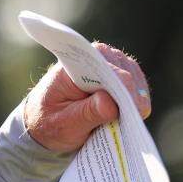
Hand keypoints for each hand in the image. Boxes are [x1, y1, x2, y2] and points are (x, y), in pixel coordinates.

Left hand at [23, 43, 151, 152]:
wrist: (44, 122)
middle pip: (125, 70)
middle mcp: (91, 58)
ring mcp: (106, 63)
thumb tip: (110, 103)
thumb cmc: (50, 122)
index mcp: (72, 65)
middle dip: (132, 96)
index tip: (132, 111)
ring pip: (134, 75)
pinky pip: (136, 83)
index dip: (123, 89)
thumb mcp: (64, 124)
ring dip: (137, 98)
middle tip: (134, 119)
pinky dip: (138, 99)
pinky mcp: (116, 73)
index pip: (105, 68)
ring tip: (131, 119)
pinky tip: (133, 113)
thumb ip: (87, 113)